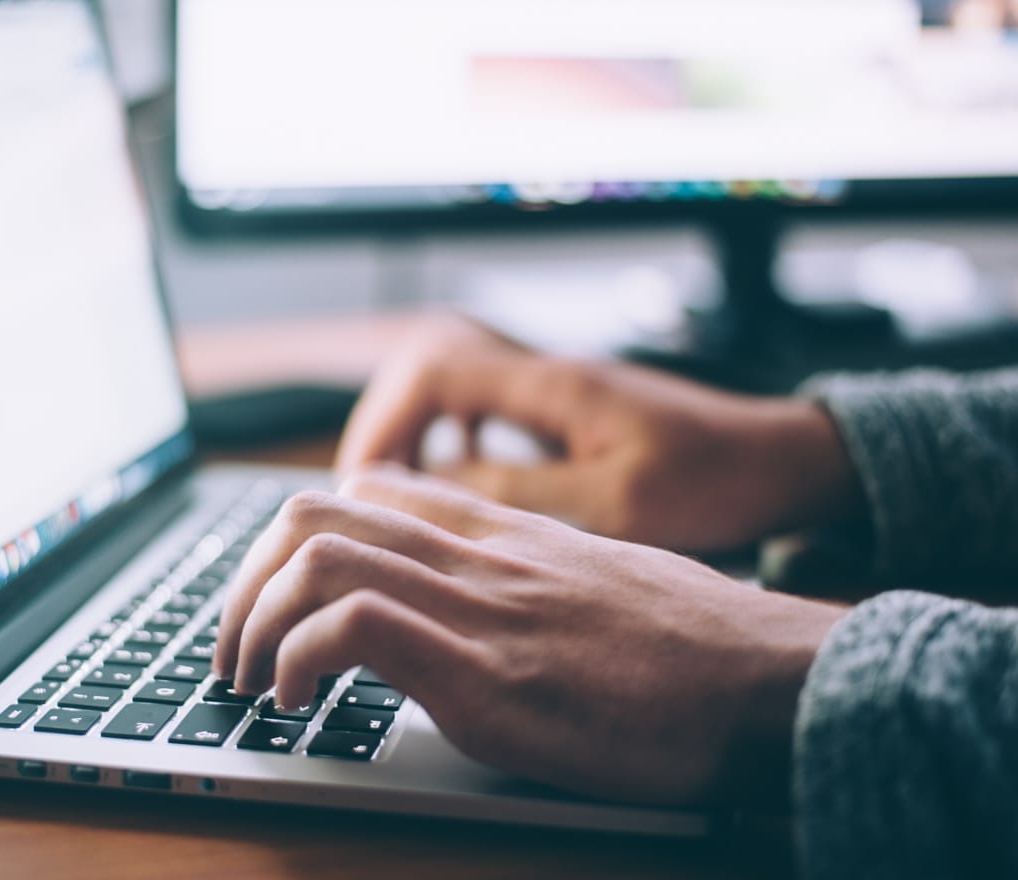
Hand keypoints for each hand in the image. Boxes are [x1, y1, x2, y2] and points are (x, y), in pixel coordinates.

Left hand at [214, 465, 845, 806]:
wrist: (775, 680)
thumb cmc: (697, 646)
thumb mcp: (600, 584)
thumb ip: (527, 578)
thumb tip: (478, 608)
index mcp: (504, 533)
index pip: (369, 490)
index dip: (297, 538)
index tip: (279, 597)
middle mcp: (480, 555)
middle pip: (316, 512)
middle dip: (246, 580)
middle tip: (235, 645)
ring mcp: (480, 608)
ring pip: (317, 555)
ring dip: (252, 620)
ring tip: (249, 680)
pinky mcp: (488, 675)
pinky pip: (354, 627)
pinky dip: (298, 659)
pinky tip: (297, 703)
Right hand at [337, 316, 860, 552]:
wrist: (780, 460)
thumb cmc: (715, 480)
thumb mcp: (616, 502)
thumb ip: (521, 491)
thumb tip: (434, 487)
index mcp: (552, 385)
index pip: (433, 371)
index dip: (384, 422)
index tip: (366, 483)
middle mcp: (545, 374)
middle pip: (428, 368)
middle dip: (386, 426)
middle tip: (367, 492)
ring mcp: (555, 390)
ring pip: (452, 387)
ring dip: (415, 432)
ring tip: (397, 490)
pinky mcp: (567, 412)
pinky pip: (484, 409)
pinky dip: (453, 439)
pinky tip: (457, 481)